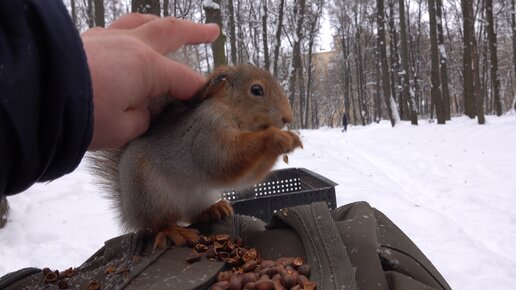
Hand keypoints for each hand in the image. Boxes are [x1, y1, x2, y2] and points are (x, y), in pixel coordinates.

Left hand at [82, 14, 219, 149]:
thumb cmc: (80, 115)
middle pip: (169, 31)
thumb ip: (141, 118)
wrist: (35, 96)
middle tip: (211, 31)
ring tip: (173, 26)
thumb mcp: (122, 129)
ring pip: (141, 22)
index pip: (183, 78)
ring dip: (161, 23)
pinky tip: (130, 41)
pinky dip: (131, 32)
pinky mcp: (87, 41)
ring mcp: (107, 39)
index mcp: (146, 67)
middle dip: (194, 32)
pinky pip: (116, 30)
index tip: (206, 99)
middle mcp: (130, 46)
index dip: (197, 90)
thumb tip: (143, 110)